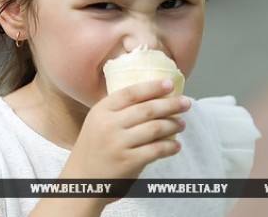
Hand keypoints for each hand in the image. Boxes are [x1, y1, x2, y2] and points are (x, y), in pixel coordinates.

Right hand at [61, 79, 189, 179]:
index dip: (152, 87)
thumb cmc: (93, 151)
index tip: (170, 84)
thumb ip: (118, 112)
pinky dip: (169, 147)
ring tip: (181, 124)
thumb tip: (153, 99)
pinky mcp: (128, 162)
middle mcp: (108, 125)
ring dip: (173, 125)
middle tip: (186, 103)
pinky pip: (156, 150)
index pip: (131, 93)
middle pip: (147, 109)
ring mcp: (118, 143)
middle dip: (170, 105)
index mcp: (101, 111)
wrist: (82, 183)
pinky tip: (176, 146)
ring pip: (155, 128)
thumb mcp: (97, 124)